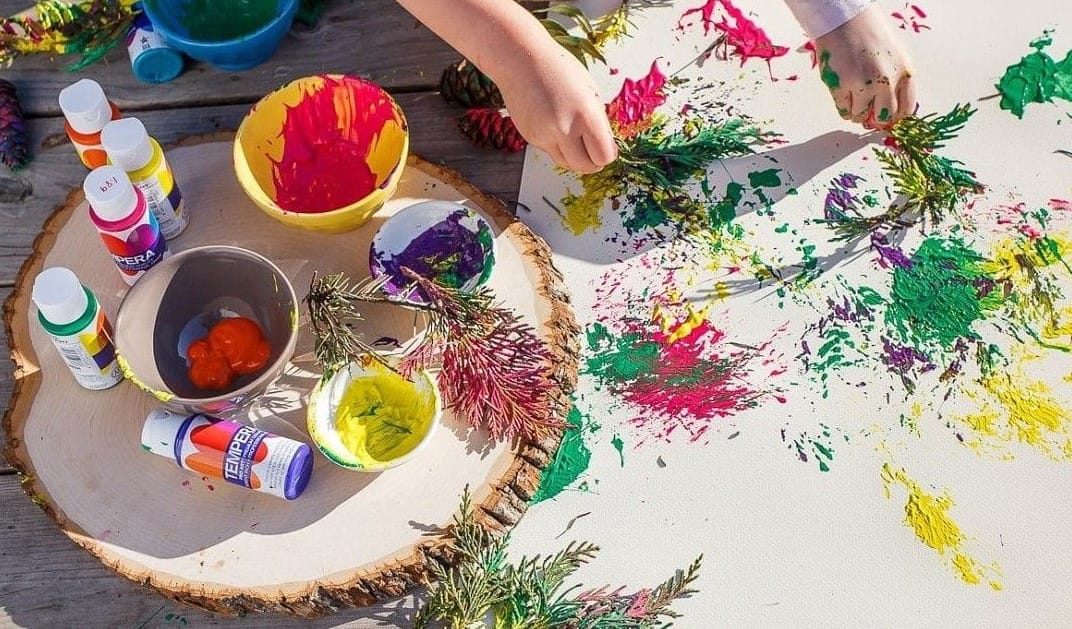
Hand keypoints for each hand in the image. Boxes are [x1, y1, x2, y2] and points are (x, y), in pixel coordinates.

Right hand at [493, 47, 617, 173]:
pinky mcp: (531, 138)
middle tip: (593, 151)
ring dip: (574, 157)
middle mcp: (564, 128)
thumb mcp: (589, 91)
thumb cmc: (558, 68)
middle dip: (592, 162)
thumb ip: (597, 121)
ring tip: (575, 138)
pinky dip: (557, 145)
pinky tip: (554, 124)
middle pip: (585, 167)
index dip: (607, 154)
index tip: (606, 147)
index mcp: (585, 114)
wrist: (521, 59)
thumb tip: (604, 144)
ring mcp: (545, 135)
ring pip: (566, 163)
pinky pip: (551, 152)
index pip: (604, 156)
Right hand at [813, 4, 917, 129]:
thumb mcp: (896, 53)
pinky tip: (845, 97)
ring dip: (858, 112)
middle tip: (870, 114)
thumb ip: (897, 78)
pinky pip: (844, 111)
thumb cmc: (869, 32)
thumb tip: (891, 106)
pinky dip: (844, 109)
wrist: (845, 19)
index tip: (888, 117)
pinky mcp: (841, 86)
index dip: (896, 116)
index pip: (907, 108)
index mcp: (905, 71)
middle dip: (877, 118)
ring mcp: (863, 84)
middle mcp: (887, 80)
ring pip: (861, 116)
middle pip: (885, 116)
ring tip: (854, 99)